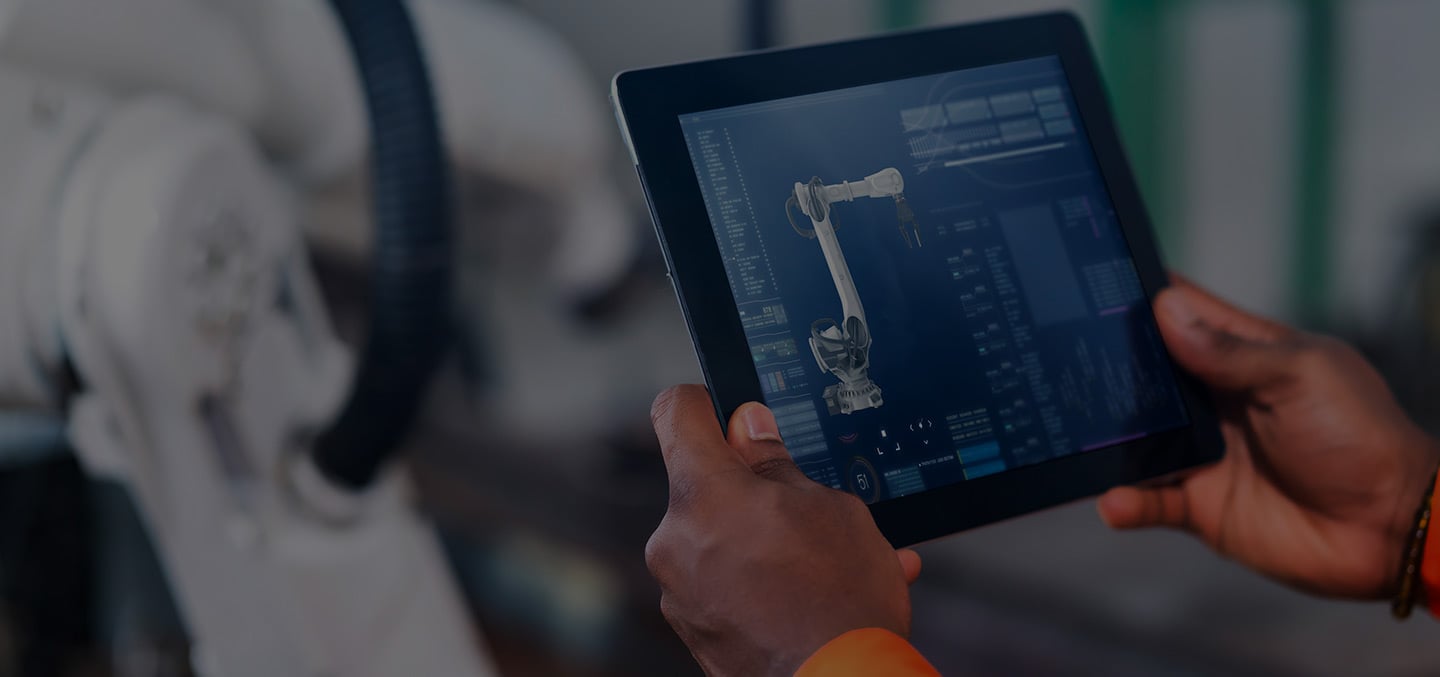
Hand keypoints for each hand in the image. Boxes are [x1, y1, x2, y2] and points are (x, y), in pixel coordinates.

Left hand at [646, 385, 921, 675]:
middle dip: (749, 490)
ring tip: (823, 561)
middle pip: (703, 486)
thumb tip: (747, 427)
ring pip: (717, 539)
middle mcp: (674, 540)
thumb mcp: (828, 506)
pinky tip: (810, 590)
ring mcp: (677, 591)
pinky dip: (759, 581)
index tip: (730, 413)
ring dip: (759, 540)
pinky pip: (723, 585)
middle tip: (804, 508)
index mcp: (705, 494)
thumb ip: (775, 462)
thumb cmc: (839, 599)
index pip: (676, 413)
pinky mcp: (692, 629)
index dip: (706, 403)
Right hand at [1099, 278, 1439, 597]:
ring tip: (1072, 430)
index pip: (1185, 315)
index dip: (1143, 298)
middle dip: (1107, 365)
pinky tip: (1112, 500)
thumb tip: (1164, 309)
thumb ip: (1230, 350)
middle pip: (1147, 375)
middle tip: (1057, 356)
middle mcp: (1217, 401)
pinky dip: (1127, 501)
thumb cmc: (1360, 437)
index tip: (1092, 281)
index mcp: (1245, 357)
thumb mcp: (1301, 375)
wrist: (1390, 528)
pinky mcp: (1200, 505)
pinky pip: (1150, 500)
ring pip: (1137, 437)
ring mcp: (1205, 453)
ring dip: (1106, 435)